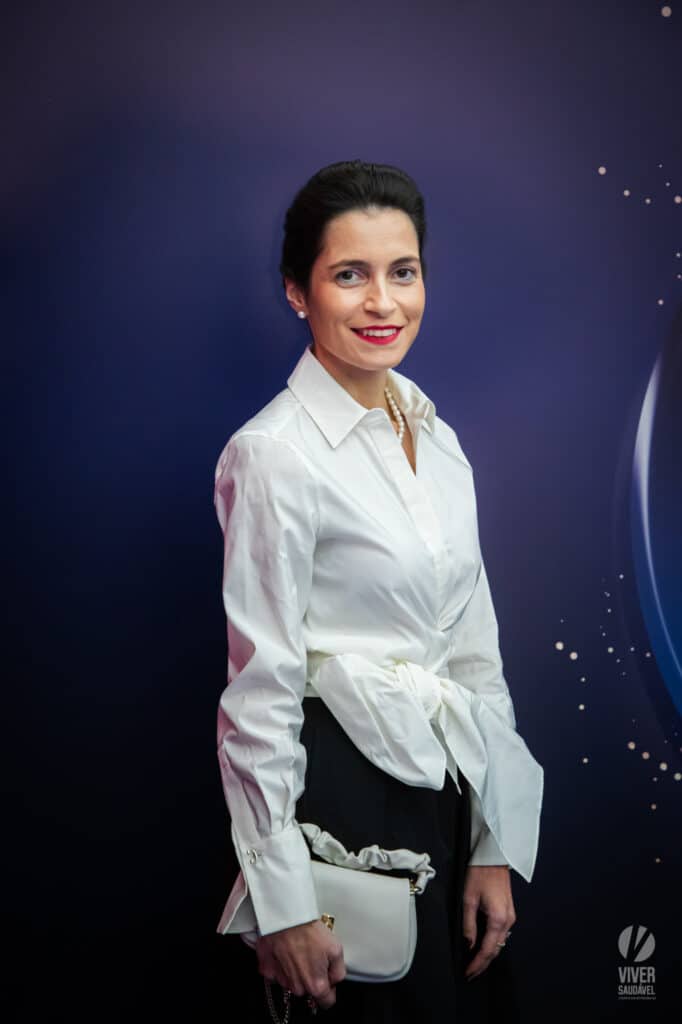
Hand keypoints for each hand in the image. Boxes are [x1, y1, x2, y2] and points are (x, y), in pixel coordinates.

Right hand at [256, 919, 345, 1009]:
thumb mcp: (336, 949)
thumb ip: (338, 972)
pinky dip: (280, 965)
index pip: (327, 1002)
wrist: (285, 918)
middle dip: (312, 977)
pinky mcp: (267, 971)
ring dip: (296, 970)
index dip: (330, 990)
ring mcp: (280, 981)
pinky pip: (277, 973)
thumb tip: (334, 980)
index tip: (328, 978)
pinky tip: (284, 950)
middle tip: (312, 955)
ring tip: (298, 949)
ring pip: (293, 982)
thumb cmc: (309, 931)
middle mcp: (297, 988)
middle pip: (309, 990)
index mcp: (316, 985)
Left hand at [462, 865, 515, 980]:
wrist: (493, 857)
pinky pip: (501, 933)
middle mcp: (508, 920)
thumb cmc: (480, 873)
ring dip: (488, 954)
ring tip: (474, 962)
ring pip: (499, 942)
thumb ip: (468, 925)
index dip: (477, 964)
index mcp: (498, 919)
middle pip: (495, 949)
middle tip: (470, 973)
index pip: (487, 950)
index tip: (468, 973)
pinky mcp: (508, 911)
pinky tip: (483, 945)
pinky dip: (492, 942)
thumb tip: (468, 944)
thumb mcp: (468, 899)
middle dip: (483, 963)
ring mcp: (510, 916)